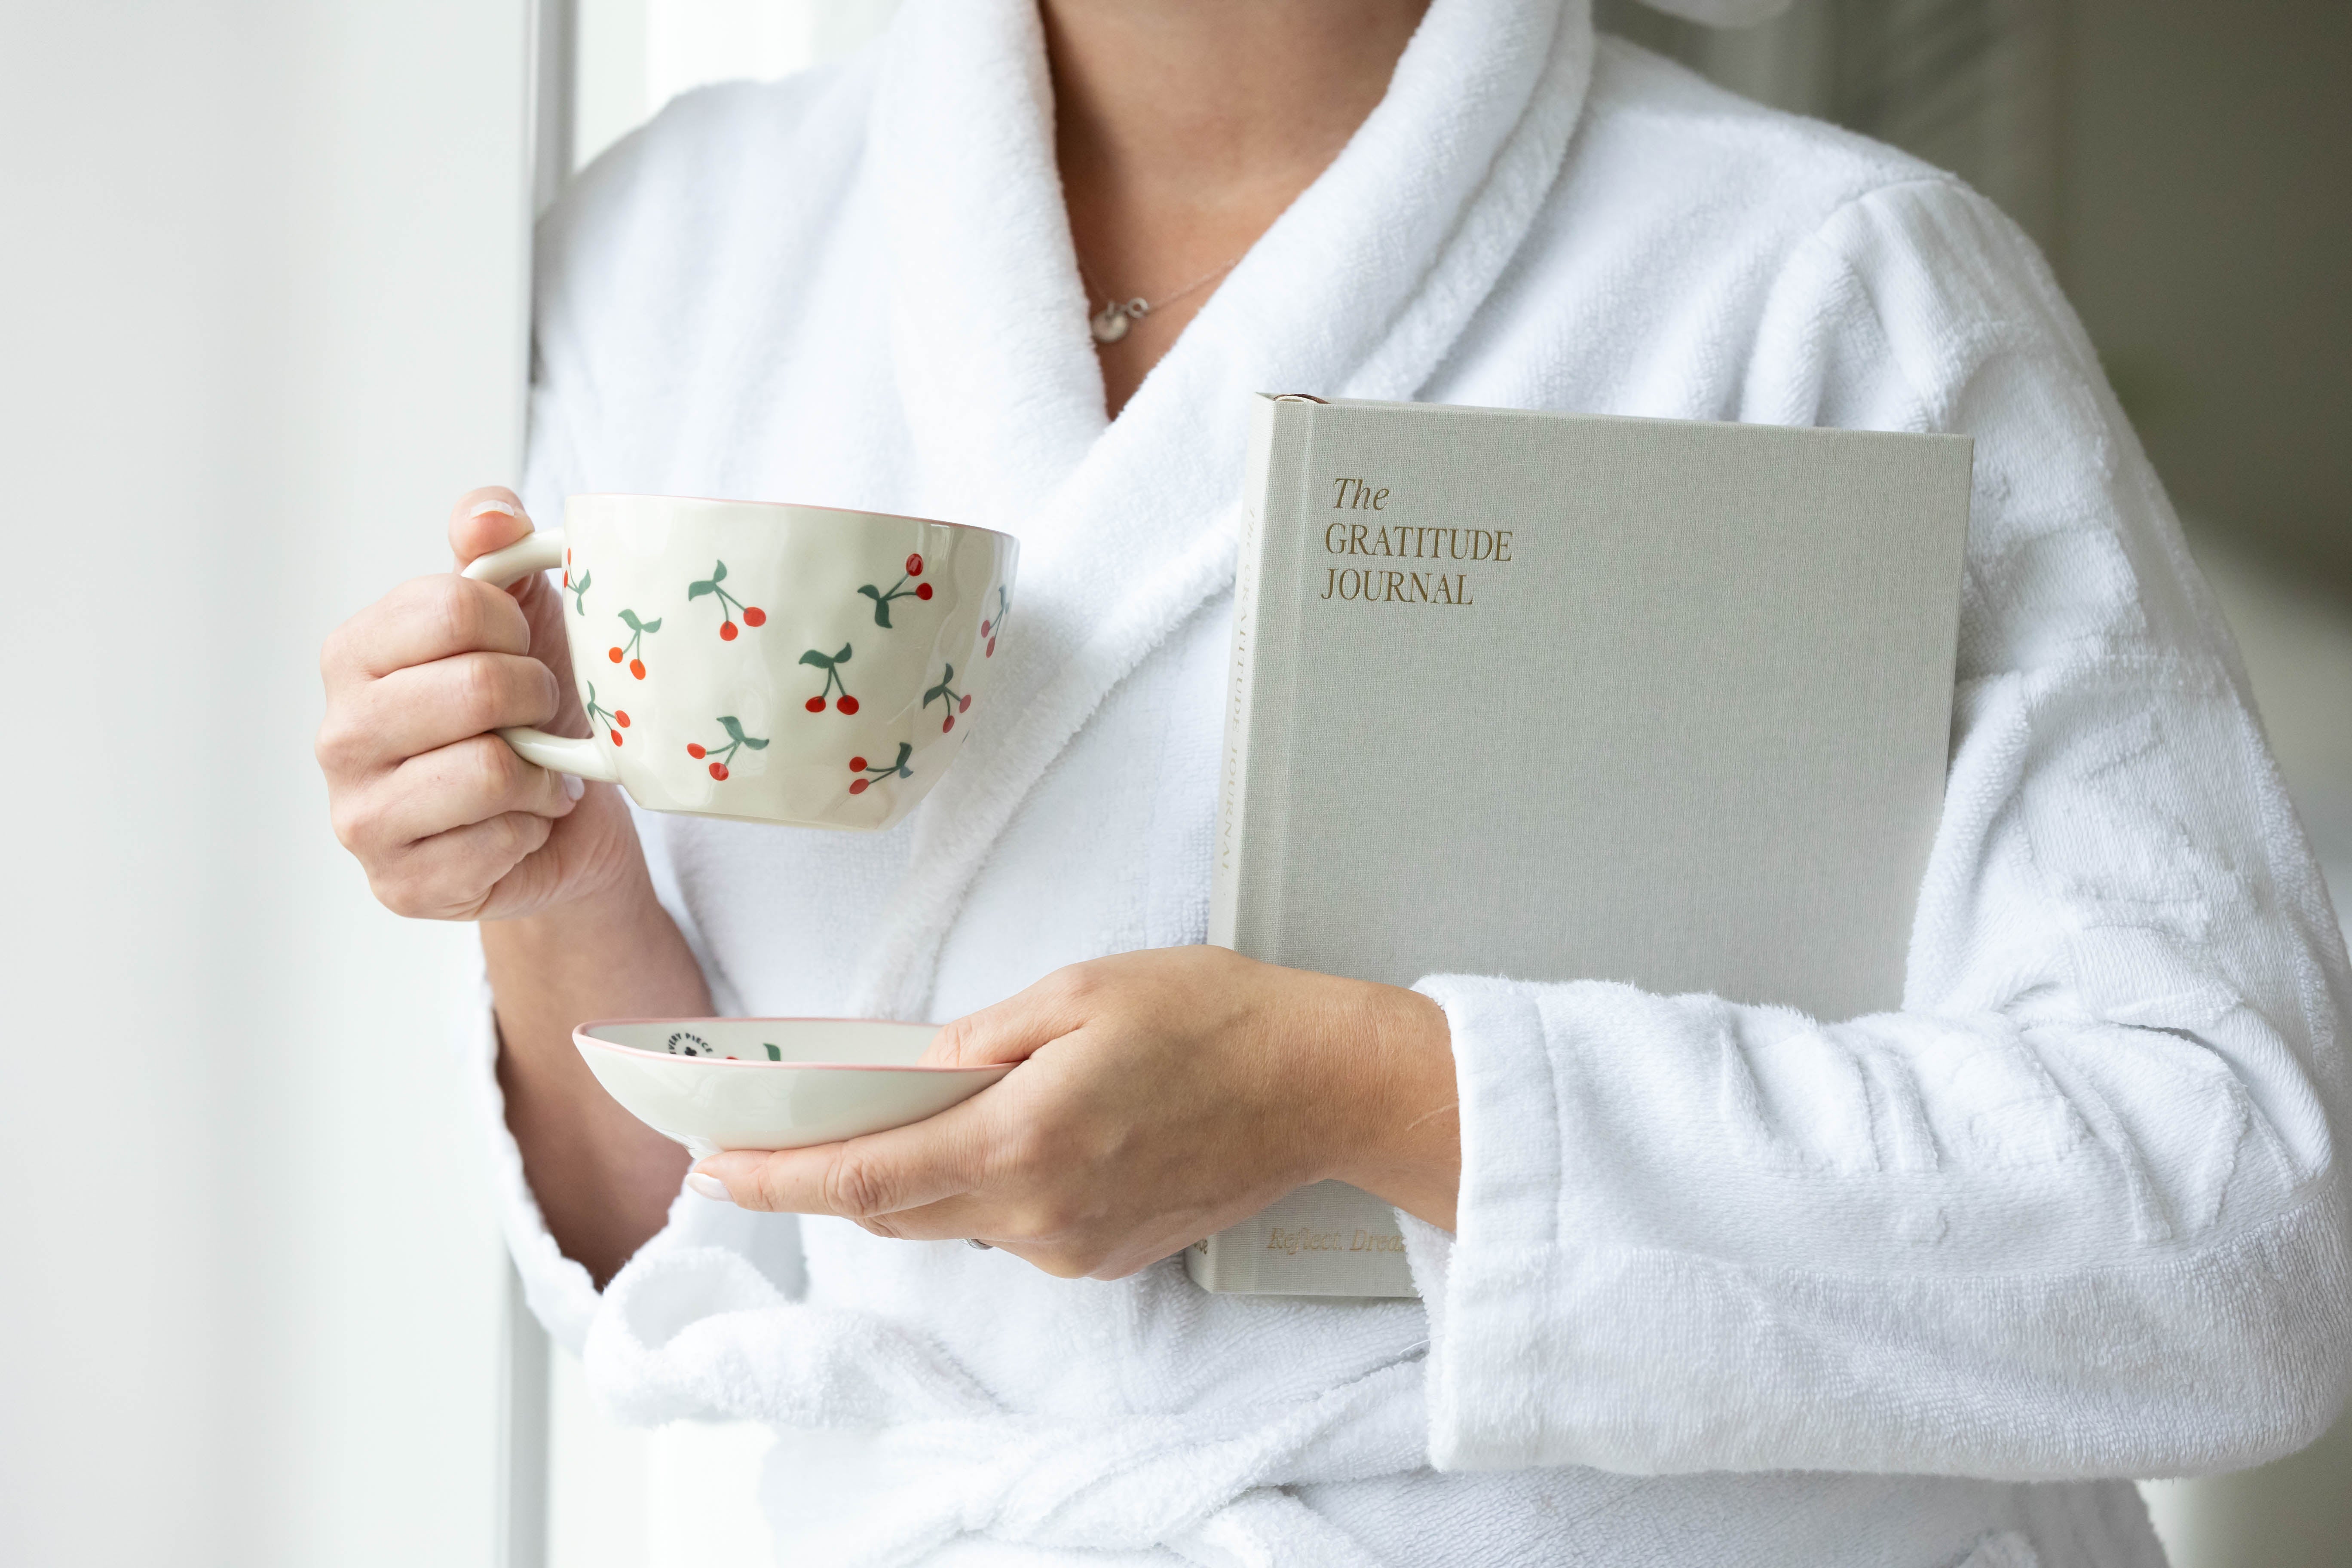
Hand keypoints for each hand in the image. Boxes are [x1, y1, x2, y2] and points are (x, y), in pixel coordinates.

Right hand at [318, 487, 642, 920]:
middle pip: (475, 688)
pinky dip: (531, 831)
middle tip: (538, 717)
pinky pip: (495, 842)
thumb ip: (497, 546)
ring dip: (538, 773)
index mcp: (354, 654)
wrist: (560, 817)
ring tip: (533, 773)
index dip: (517, 629)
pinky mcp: (398, 884)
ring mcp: (358, 816)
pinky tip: (520, 826)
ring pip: (486, 769)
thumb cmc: (529, 708)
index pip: (453, 606)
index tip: (524, 652)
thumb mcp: (521, 613)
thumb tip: (491, 515)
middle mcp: (338, 733)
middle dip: (536, 700)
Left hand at [691, 947, 1460, 1278]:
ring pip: (953, 1219)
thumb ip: (982, 1037)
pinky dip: (986, 1184)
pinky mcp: (1104, 1256)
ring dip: (917, 1174)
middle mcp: (1040, 1213)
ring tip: (910, 1114)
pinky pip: (1011, 1226)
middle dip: (826, 1180)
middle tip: (770, 1143)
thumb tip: (916, 1071)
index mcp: (1024, 1140)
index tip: (716, 1173)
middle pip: (897, 1210)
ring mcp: (1074, 1245)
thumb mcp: (1082, 989)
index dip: (779, 1181)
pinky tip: (1011, 1132)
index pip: (867, 1179)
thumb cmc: (1215, 1021)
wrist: (1319, 1086)